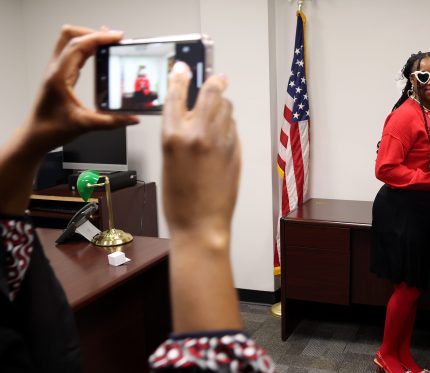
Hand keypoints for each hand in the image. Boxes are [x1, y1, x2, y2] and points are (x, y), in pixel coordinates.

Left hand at [0, 25, 138, 214]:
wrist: (35, 136)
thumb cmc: (51, 129)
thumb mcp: (85, 125)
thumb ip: (112, 122)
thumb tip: (132, 118)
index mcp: (59, 76)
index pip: (77, 46)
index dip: (98, 38)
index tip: (115, 37)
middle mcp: (56, 69)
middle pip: (71, 35)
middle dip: (93, 33)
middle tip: (113, 39)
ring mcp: (57, 71)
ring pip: (71, 42)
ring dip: (90, 39)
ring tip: (109, 43)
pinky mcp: (60, 75)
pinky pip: (73, 54)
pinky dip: (87, 49)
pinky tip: (99, 55)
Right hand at [161, 63, 241, 332]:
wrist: (200, 224)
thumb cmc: (179, 199)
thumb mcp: (168, 161)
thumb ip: (179, 135)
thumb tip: (190, 116)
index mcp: (173, 135)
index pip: (178, 94)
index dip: (182, 77)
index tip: (185, 68)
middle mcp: (198, 133)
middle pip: (212, 92)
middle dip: (215, 82)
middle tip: (217, 78)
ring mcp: (220, 141)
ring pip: (227, 108)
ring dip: (223, 106)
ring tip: (219, 111)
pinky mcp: (236, 151)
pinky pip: (233, 128)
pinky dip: (229, 126)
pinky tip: (223, 134)